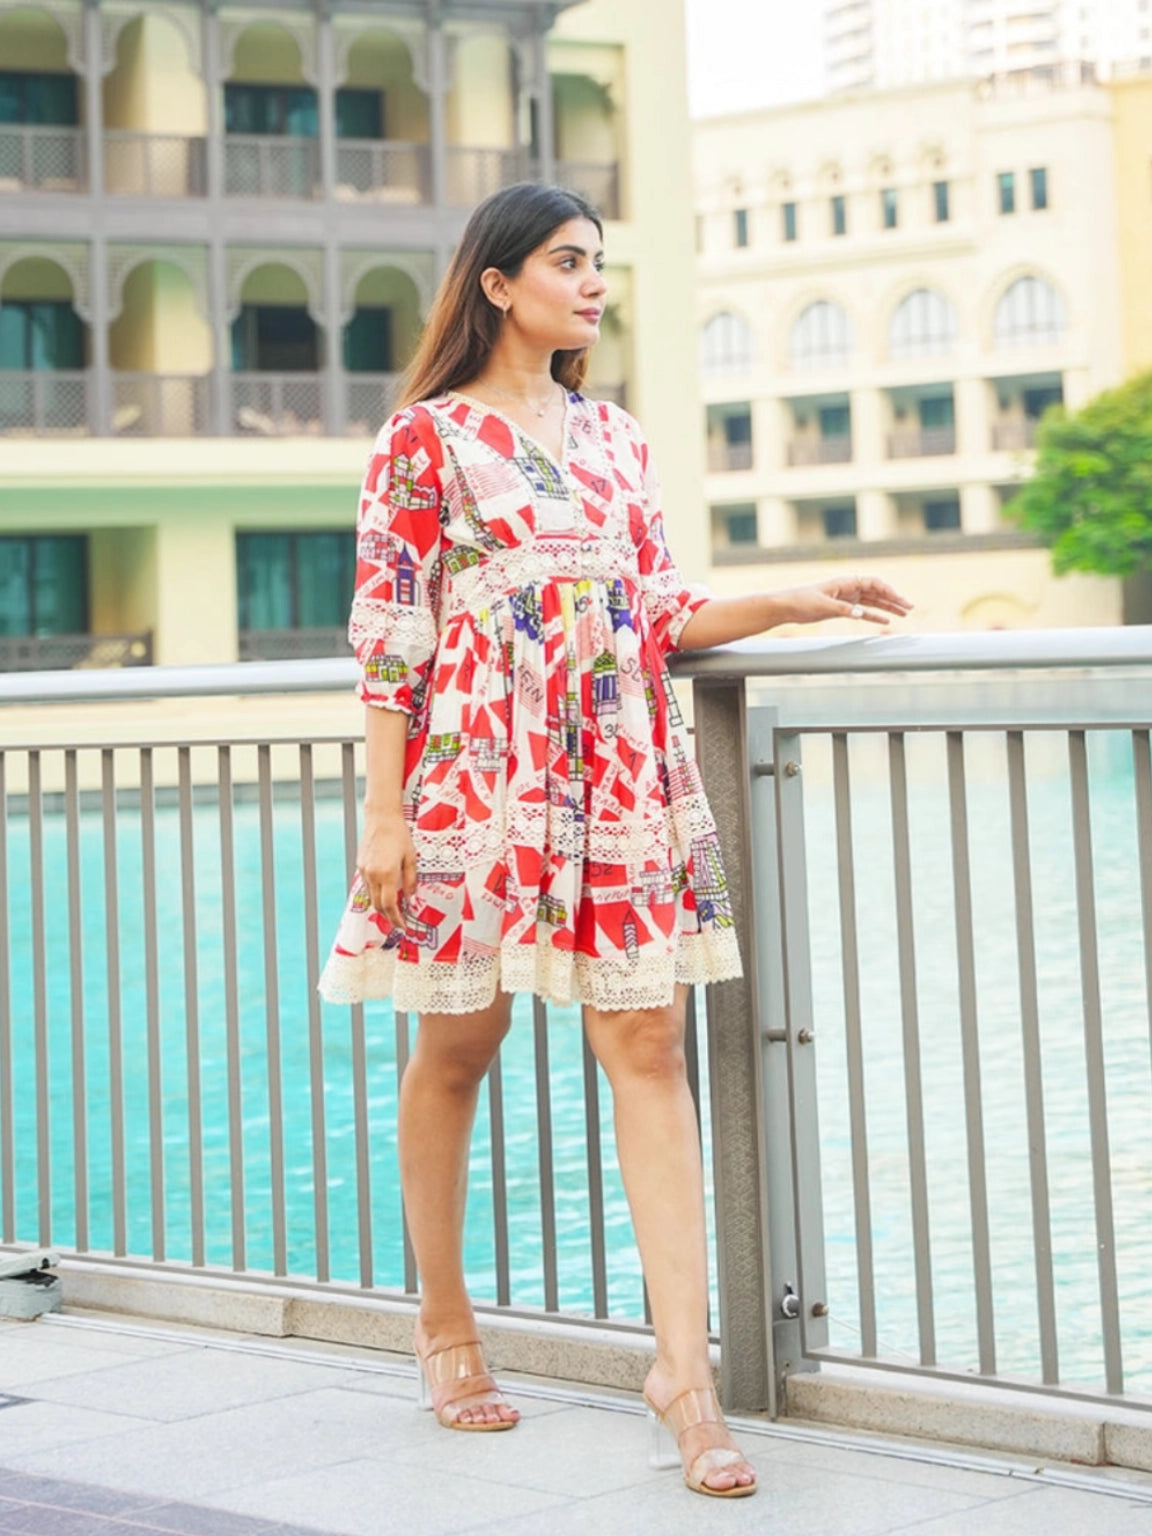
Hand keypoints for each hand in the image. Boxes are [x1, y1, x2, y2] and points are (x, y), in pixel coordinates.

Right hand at [356, 810, 416, 929]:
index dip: (396, 919)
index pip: (390, 905)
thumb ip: (411, 880)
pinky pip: (367, 886)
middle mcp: (373, 875)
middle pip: (378, 906)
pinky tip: (385, 892)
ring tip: (393, 909)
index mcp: (387, 874)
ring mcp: (364, 871)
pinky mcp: (360, 866)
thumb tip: (410, 897)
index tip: (403, 926)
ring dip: (381, 906)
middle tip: (399, 921)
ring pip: (371, 897)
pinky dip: (376, 893)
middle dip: (388, 917)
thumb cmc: (399, 835)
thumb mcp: (411, 858)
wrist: (381, 818)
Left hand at [783, 575, 912, 628]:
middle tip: (910, 607)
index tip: (901, 600)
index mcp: (845, 582)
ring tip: (904, 614)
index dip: (889, 591)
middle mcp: (848, 588)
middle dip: (894, 599)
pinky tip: (886, 621)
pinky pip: (863, 611)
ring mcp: (846, 598)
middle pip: (877, 591)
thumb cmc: (801, 601)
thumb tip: (860, 614)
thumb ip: (842, 610)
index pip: (873, 583)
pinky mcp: (841, 609)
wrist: (786, 606)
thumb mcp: (822, 606)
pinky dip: (874, 615)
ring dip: (888, 607)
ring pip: (872, 601)